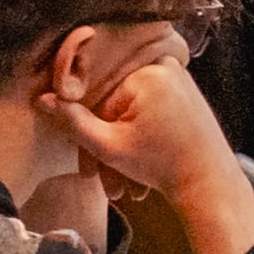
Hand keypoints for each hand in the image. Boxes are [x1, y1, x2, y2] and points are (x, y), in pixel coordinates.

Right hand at [40, 27, 253, 253]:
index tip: (86, 171)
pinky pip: (149, 111)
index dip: (88, 140)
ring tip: (124, 185)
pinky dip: (140, 138)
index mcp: (146, 73)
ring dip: (122, 149)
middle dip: (106, 149)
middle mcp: (165, 68)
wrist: (211, 183)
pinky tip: (140, 169)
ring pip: (131, 114)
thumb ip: (72, 121)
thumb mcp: (108, 146)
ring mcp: (179, 78)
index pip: (97, 103)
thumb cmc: (162, 165)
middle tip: (106, 183)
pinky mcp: (186, 92)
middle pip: (115, 108)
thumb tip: (42, 98)